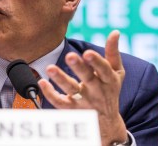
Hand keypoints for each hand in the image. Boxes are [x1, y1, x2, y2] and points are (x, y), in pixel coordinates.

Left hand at [38, 30, 127, 145]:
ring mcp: (84, 101)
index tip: (88, 52)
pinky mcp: (72, 110)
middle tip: (70, 56)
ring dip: (60, 79)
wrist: (107, 124)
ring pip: (71, 90)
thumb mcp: (116, 74)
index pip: (104, 70)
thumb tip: (115, 32)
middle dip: (79, 67)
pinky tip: (41, 82)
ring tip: (50, 68)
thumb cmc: (109, 91)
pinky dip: (50, 93)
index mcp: (109, 80)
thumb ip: (113, 53)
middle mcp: (96, 91)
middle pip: (87, 78)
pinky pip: (59, 102)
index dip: (97, 62)